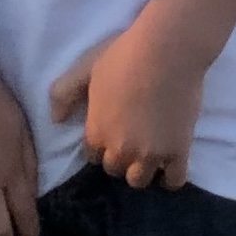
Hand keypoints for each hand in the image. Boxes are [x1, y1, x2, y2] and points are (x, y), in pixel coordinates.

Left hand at [53, 9, 209, 190]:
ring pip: (140, 180)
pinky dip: (170, 177)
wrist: (164, 53)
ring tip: (146, 155)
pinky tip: (168, 164)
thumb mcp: (84, 70)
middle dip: (118, 159)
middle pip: (115, 169)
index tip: (108, 137)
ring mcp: (151, 154)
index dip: (99, 147)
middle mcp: (121, 149)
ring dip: (140, 171)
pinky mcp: (179, 152)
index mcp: (97, 131)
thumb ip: (64, 94)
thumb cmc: (121, 57)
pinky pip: (174, 182)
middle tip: (128, 143)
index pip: (92, 156)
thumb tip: (56, 120)